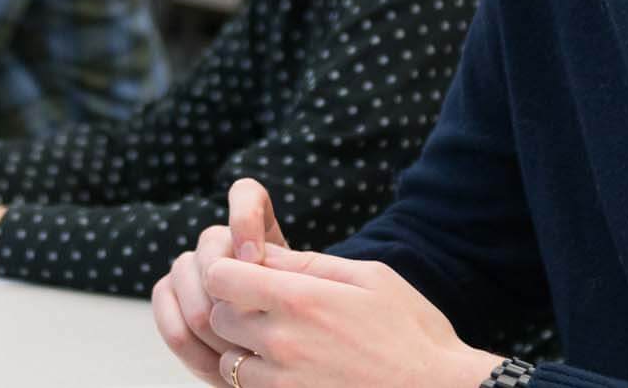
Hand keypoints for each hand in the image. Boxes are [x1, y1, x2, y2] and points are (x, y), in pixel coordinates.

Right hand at [152, 179, 292, 381]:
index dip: (245, 219)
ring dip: (212, 322)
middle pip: (211, 243)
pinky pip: (165, 307)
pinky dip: (190, 343)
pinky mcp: (167, 292)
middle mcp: (220, 240)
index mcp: (258, 229)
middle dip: (230, 291)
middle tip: (255, 328)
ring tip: (243, 352)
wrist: (283, 358)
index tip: (257, 261)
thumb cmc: (305, 330)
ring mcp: (190, 264)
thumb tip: (259, 265)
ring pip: (186, 276)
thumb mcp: (314, 300)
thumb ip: (293, 275)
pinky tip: (217, 364)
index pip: (246, 194)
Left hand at [203, 246, 500, 387]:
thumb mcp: (369, 278)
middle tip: (267, 312)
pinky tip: (292, 372)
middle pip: (217, 318)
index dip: (229, 272)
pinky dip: (259, 382)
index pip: (220, 277)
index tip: (250, 276)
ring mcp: (283, 382)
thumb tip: (262, 252)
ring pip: (228, 362)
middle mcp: (282, 342)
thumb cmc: (411, 331)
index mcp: (300, 300)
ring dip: (244, 352)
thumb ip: (308, 264)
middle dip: (233, 310)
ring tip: (284, 347)